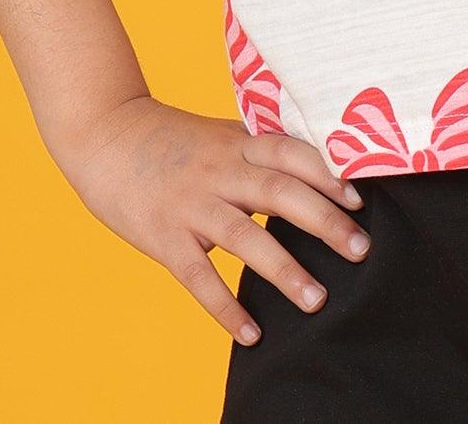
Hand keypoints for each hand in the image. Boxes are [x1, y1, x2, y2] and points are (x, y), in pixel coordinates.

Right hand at [51, 94, 372, 341]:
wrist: (106, 134)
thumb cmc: (171, 140)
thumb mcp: (221, 135)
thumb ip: (259, 152)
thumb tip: (316, 169)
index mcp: (238, 143)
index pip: (292, 153)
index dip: (327, 173)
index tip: (360, 197)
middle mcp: (221, 171)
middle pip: (280, 192)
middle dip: (324, 221)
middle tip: (360, 250)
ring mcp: (192, 204)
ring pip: (245, 237)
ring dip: (284, 270)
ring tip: (316, 300)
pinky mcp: (164, 236)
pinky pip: (198, 276)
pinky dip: (225, 307)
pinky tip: (250, 333)